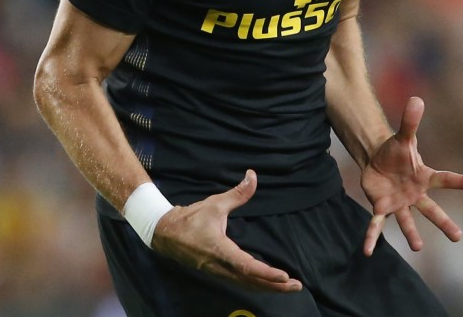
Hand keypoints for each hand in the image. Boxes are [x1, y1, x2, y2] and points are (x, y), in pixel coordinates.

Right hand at [151, 170, 302, 291]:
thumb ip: (238, 193)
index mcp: (219, 250)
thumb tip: (253, 175)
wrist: (165, 233)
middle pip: (250, 281)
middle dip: (274, 286)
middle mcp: (219, 266)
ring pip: (246, 284)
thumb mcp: (215, 203)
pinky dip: (256, 285)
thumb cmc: (191, 218)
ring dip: (267, 287)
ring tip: (288, 288)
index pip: (246, 266)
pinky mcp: (217, 273)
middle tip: (296, 286)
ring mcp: (217, 272)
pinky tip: (268, 284)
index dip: (266, 273)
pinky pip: (240, 282)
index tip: (284, 276)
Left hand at [360, 96, 462, 255]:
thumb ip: (410, 122)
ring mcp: (400, 203)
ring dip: (412, 234)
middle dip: (445, 223)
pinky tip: (367, 251)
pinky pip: (377, 225)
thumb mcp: (403, 136)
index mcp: (424, 176)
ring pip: (408, 221)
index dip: (461, 182)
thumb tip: (416, 99)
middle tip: (459, 238)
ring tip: (417, 248)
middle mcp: (415, 194)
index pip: (445, 178)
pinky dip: (372, 237)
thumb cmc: (396, 151)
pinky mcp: (382, 207)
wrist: (378, 161)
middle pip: (432, 210)